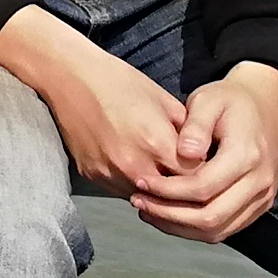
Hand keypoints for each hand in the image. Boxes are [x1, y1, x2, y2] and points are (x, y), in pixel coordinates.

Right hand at [0, 4, 187, 193]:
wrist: (70, 77)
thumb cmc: (119, 82)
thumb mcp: (164, 100)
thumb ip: (188, 133)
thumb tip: (205, 154)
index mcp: (156, 144)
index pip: (196, 178)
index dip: (205, 173)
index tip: (207, 167)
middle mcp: (133, 165)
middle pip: (172, 195)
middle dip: (184, 188)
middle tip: (189, 176)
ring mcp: (109, 173)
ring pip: (147, 199)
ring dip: (158, 191)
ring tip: (162, 172)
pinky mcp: (93, 176)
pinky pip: (123, 191)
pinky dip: (135, 186)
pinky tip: (138, 168)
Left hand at [131, 65, 277, 241]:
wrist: (268, 105)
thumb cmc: (232, 101)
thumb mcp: (209, 100)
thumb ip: (196, 125)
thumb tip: (184, 153)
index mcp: (246, 156)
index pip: (202, 188)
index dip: (168, 190)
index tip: (141, 181)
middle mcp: (259, 183)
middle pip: (211, 217)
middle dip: (169, 214)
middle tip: (138, 202)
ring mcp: (262, 197)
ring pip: (218, 230)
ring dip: (180, 226)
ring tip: (148, 210)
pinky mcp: (259, 205)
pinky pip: (226, 228)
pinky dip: (196, 228)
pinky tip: (170, 214)